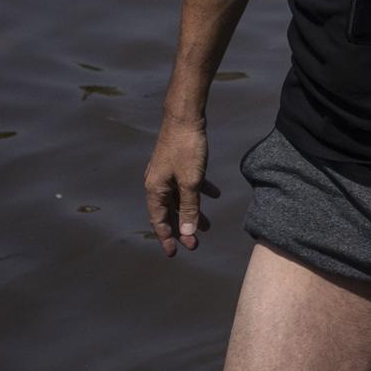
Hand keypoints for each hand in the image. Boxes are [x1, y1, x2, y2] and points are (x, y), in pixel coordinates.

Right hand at [145, 116, 216, 255]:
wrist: (185, 117)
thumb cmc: (186, 149)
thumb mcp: (191, 182)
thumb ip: (191, 208)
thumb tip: (188, 233)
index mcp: (155, 190)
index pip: (159, 221)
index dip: (167, 238)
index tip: (175, 253)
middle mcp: (157, 183)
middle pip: (170, 212)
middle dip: (183, 229)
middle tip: (195, 245)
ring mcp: (167, 173)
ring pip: (180, 199)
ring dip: (193, 212)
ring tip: (208, 226)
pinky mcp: (177, 163)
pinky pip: (187, 183)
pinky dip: (200, 191)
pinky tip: (215, 194)